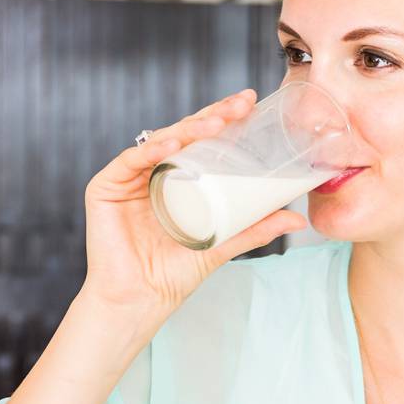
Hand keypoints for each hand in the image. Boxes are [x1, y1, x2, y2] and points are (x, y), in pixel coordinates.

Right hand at [78, 88, 307, 326]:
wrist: (141, 301)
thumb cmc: (175, 273)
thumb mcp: (223, 243)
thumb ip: (256, 228)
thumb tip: (298, 219)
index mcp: (176, 178)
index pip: (202, 140)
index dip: (224, 117)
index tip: (250, 102)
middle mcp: (152, 171)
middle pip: (184, 133)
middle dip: (213, 115)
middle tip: (240, 105)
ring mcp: (128, 178)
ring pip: (160, 140)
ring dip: (189, 128)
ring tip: (216, 124)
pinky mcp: (105, 188)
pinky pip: (129, 161)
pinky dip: (151, 149)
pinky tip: (173, 143)